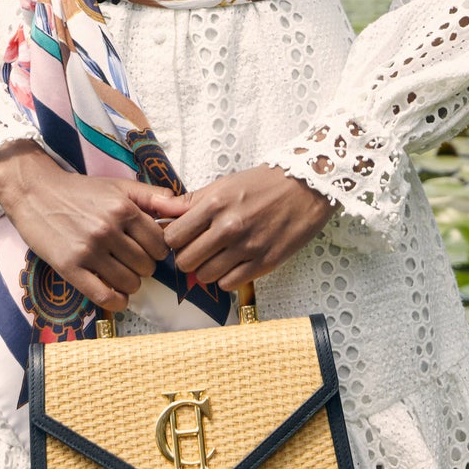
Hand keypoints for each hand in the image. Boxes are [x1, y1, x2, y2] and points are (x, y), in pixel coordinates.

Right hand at [0, 139, 190, 312]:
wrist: (34, 192)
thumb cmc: (79, 190)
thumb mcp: (117, 186)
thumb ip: (151, 196)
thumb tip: (180, 207)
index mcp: (123, 209)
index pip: (160, 243)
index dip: (159, 250)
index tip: (148, 250)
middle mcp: (108, 229)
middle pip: (147, 265)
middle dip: (144, 266)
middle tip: (132, 261)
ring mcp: (88, 250)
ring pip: (129, 282)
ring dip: (130, 283)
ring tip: (121, 274)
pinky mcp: (69, 267)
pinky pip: (104, 295)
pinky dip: (117, 301)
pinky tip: (117, 295)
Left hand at [162, 164, 336, 292]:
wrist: (307, 187)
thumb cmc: (264, 183)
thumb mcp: (224, 184)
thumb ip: (190, 201)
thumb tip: (160, 211)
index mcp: (214, 204)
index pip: (172, 237)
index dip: (174, 240)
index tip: (182, 238)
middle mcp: (229, 227)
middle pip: (185, 261)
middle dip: (187, 257)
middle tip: (199, 249)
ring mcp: (247, 247)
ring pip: (205, 276)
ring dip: (206, 269)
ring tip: (217, 257)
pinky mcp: (265, 263)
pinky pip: (228, 284)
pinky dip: (226, 278)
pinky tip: (233, 264)